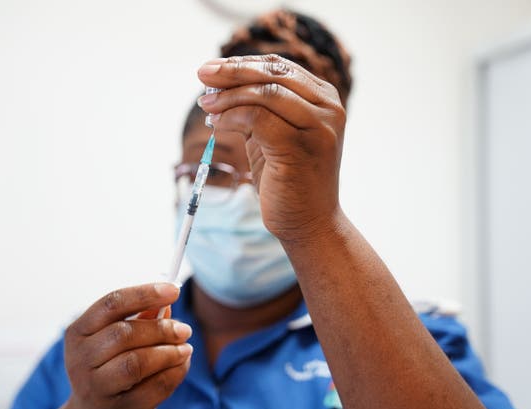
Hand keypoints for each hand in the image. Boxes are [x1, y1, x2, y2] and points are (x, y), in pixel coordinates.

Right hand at [53, 283, 191, 408]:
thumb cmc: (110, 365)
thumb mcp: (116, 338)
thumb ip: (141, 318)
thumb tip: (166, 303)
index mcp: (78, 331)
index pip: (111, 304)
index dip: (145, 294)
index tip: (174, 290)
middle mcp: (80, 359)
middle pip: (124, 334)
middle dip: (161, 329)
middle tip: (184, 329)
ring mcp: (96, 388)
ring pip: (137, 363)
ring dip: (169, 353)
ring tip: (185, 348)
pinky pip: (154, 388)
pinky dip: (175, 373)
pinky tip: (181, 365)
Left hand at [197, 54, 346, 242]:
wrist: (310, 223)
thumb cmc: (289, 180)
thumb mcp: (274, 135)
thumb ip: (258, 109)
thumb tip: (218, 84)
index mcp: (324, 100)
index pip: (279, 67)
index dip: (242, 63)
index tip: (212, 69)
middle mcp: (328, 108)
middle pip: (273, 74)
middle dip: (231, 72)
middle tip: (202, 75)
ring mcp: (318, 127)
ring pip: (264, 93)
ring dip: (228, 96)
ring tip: (206, 105)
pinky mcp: (300, 146)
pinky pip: (257, 118)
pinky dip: (231, 117)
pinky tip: (217, 123)